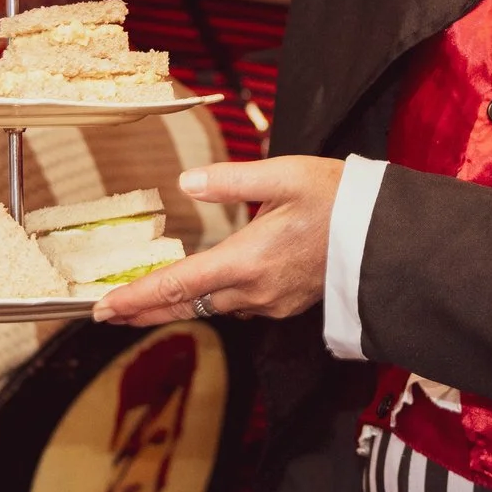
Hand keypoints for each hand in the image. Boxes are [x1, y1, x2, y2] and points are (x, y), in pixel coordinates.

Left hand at [92, 157, 342, 326]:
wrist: (389, 239)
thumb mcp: (286, 176)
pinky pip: (238, 306)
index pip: (178, 286)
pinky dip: (210, 301)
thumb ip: (232, 181)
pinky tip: (204, 291)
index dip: (137, 298)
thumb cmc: (341, 200)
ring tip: (145, 302)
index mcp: (247, 261)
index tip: (102, 307)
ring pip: (212, 308)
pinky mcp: (286, 303)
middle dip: (144, 311)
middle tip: (107, 314)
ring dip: (177, 305)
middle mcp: (254, 291)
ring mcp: (271, 302)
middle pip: (188, 306)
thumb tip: (186, 184)